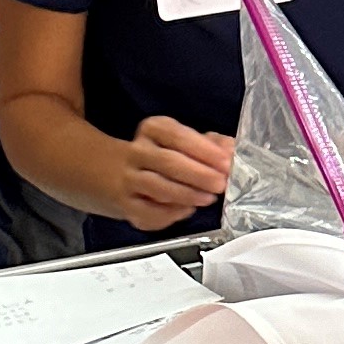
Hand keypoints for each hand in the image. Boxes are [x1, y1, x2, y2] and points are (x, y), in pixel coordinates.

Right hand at [115, 115, 234, 234]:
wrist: (111, 172)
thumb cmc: (159, 156)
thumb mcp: (182, 142)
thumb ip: (210, 144)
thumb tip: (232, 151)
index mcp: (153, 129)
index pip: (178, 136)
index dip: (203, 149)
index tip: (225, 162)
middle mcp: (137, 151)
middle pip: (167, 162)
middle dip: (198, 174)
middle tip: (220, 184)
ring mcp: (128, 179)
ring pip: (157, 187)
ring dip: (186, 194)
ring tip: (208, 198)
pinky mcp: (126, 205)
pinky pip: (148, 211)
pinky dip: (170, 213)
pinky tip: (187, 210)